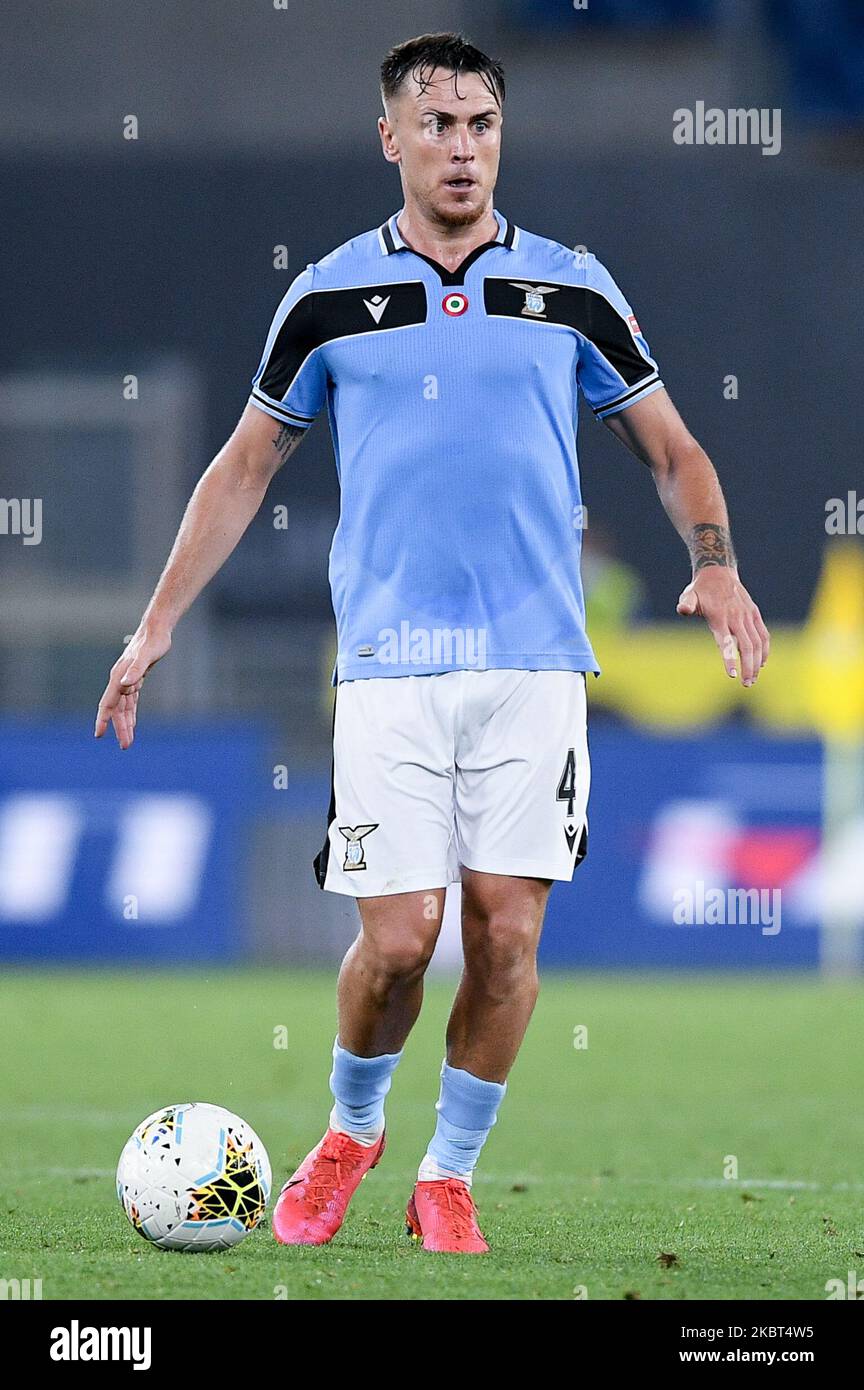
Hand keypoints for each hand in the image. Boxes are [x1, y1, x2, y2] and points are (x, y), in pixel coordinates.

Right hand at [94, 624, 171, 748]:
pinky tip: (132, 724)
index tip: (99, 734)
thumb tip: (125, 684)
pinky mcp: (136, 679)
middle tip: (125, 746)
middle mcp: (120, 680)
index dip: (103, 719)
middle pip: (116, 709)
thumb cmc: (152, 642)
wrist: (156, 630)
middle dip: (120, 728)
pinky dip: (131, 713)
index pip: (107, 703)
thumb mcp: (146, 656)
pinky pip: (131, 701)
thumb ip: (136, 670)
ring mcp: (127, 680)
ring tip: (128, 741)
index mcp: (118, 677)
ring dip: (125, 724)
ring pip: (123, 707)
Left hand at [676, 569, 769, 685]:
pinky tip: (762, 663)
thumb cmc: (700, 589)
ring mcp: (748, 615)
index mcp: (720, 617)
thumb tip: (682, 610)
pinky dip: (765, 650)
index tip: (732, 675)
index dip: (729, 659)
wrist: (718, 571)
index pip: (726, 642)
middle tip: (746, 684)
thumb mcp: (689, 595)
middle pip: (746, 646)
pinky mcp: (755, 613)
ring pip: (758, 643)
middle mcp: (736, 617)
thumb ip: (687, 603)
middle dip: (748, 667)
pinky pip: (764, 634)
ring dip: (757, 663)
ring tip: (752, 679)